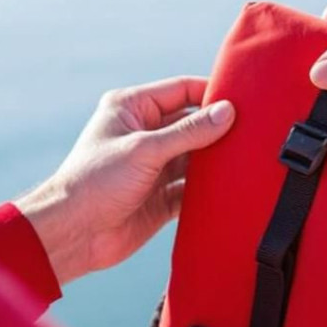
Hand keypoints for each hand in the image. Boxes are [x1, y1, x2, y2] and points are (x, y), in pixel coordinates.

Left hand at [18, 76, 234, 284]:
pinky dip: (208, 190)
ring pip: (195, 158)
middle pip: (192, 125)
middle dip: (218, 130)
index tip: (244, 99)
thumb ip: (189, 131)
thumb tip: (227, 112)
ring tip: (246, 161)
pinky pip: (192, 189)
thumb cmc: (95, 182)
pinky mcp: (161, 197)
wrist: (73, 235)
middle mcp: (144, 134)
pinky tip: (229, 189)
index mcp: (132, 108)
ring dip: (215, 162)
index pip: (180, 91)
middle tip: (253, 133)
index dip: (210, 93)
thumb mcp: (145, 149)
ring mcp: (153, 166)